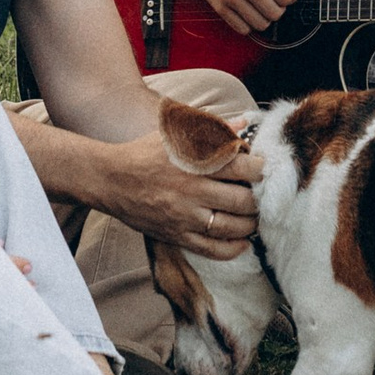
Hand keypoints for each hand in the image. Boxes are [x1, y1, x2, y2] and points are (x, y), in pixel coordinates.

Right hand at [91, 121, 262, 257]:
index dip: (261, 169)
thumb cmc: (145, 152)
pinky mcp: (177, 236)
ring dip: (251, 224)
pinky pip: (212, 250)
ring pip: (232, 227)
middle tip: (263, 195)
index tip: (264, 169)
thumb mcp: (176, 132)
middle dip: (259, 199)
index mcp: (196, 162)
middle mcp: (193, 190)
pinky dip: (233, 248)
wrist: (110, 179)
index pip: (243, 167)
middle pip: (243, 200)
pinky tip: (242, 242)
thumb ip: (212, 128)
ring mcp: (185, 216)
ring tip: (255, 217)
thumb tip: (244, 124)